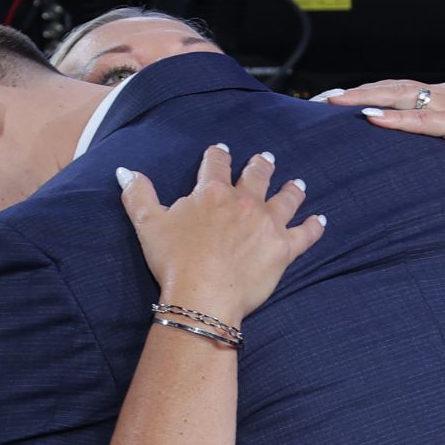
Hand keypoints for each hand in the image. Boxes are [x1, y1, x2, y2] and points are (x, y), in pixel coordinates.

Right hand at [118, 145, 324, 324]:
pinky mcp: (284, 249)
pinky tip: (320, 221)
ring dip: (291, 189)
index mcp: (211, 192)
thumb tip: (125, 171)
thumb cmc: (174, 261)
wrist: (202, 295)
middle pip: (257, 175)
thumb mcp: (148, 224)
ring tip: (296, 183)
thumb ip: (138, 194)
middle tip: (265, 158)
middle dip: (260, 165)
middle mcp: (244, 202)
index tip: (221, 149)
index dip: (218, 154)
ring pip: (285, 199)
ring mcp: (267, 224)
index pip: (215, 164)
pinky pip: (305, 234)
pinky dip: (314, 227)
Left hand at [323, 80, 444, 188]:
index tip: (333, 101)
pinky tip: (374, 119)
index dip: (364, 92)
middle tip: (322, 100)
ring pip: (403, 95)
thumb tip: (401, 148)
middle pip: (392, 87)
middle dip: (356, 91)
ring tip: (337, 103)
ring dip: (367, 98)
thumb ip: (432, 140)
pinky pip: (424, 119)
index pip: (396, 89)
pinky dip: (397, 118)